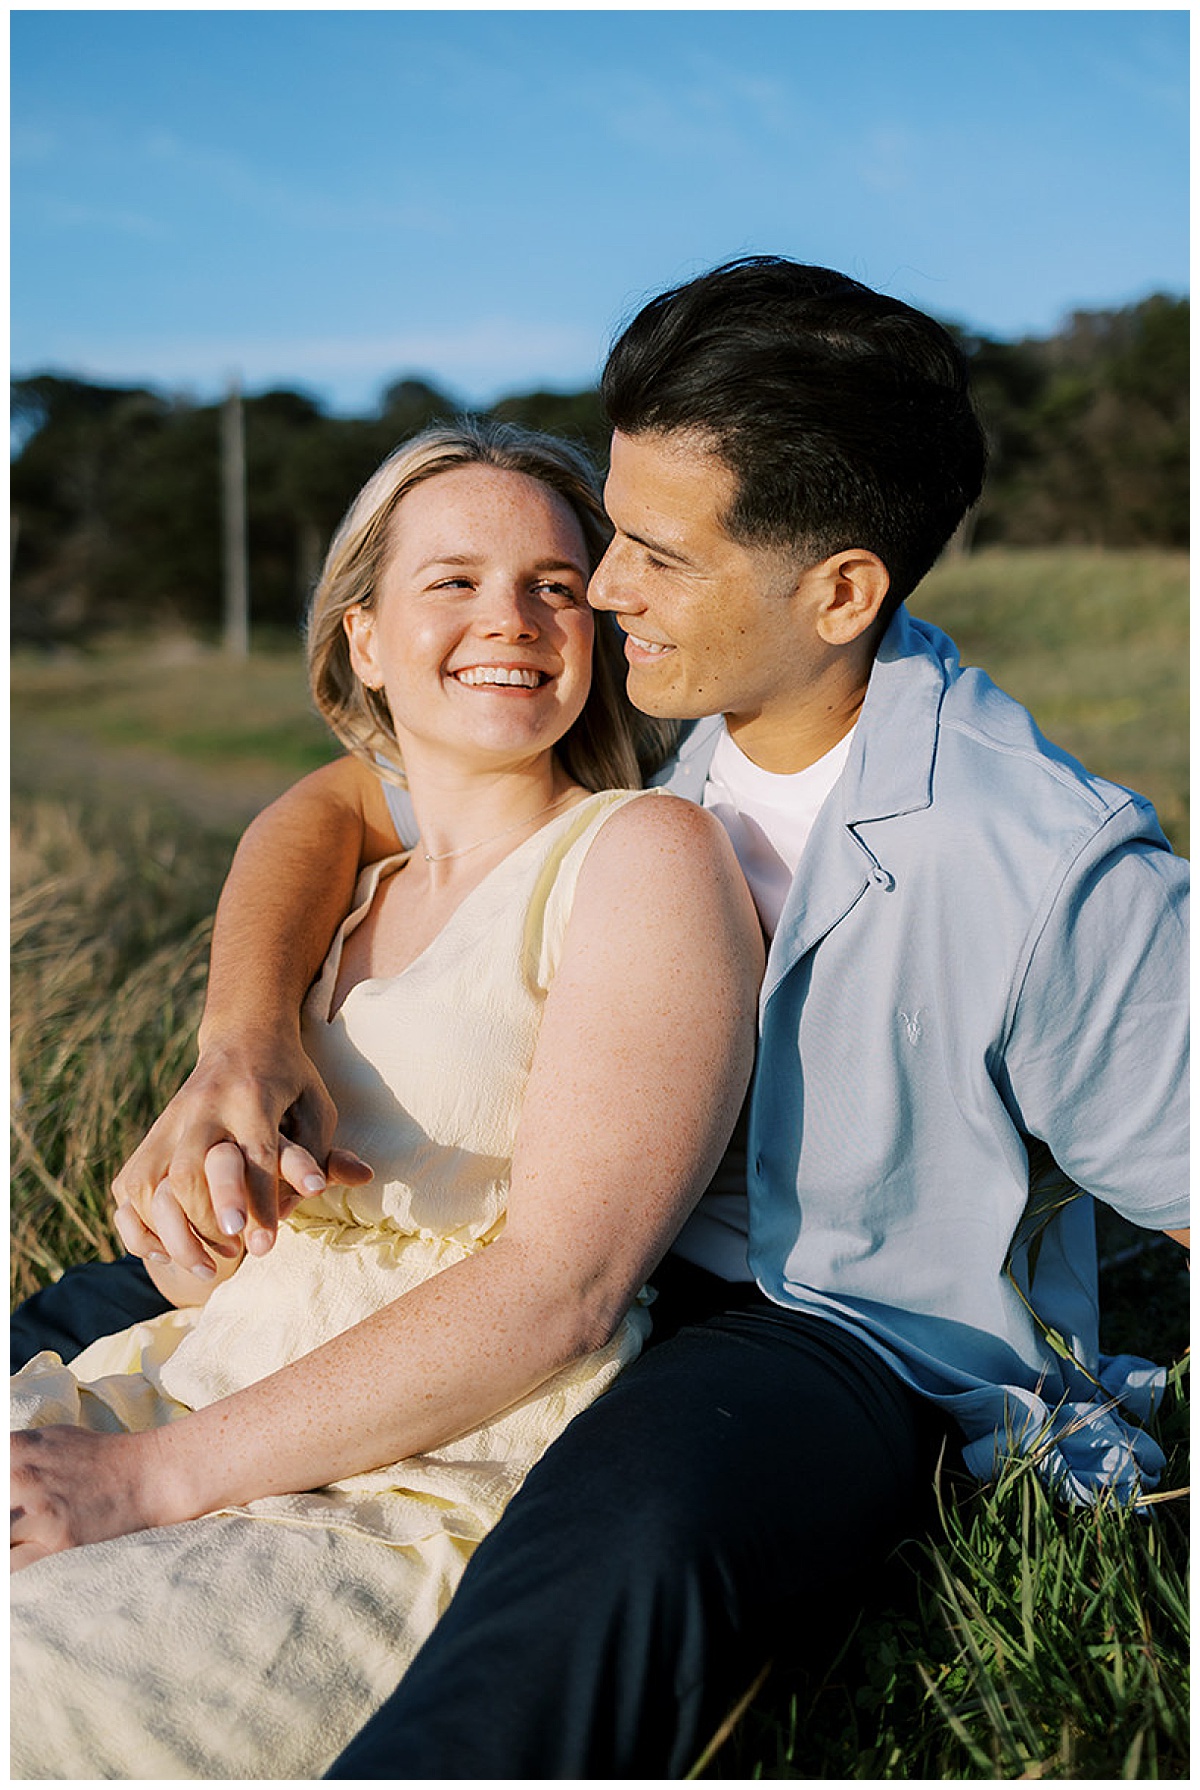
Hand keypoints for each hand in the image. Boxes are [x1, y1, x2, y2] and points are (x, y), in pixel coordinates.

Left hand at [10, 1424, 179, 1570]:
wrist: (148, 1475)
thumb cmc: (96, 1457)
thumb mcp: (44, 1439)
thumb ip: (9, 1457)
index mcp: (11, 1450)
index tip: (1, 1511)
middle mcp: (18, 1479)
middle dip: (0, 1523)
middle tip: (10, 1527)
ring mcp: (37, 1513)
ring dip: (5, 1543)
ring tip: (19, 1540)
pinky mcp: (57, 1545)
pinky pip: (10, 1570)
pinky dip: (11, 1567)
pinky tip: (23, 1557)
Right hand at [110, 1034, 370, 1273]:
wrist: (242, 1035)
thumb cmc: (289, 1080)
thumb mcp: (317, 1104)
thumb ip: (326, 1150)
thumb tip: (347, 1186)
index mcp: (252, 1094)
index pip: (253, 1154)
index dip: (258, 1202)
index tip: (264, 1246)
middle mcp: (203, 1106)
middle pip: (193, 1168)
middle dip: (208, 1218)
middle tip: (235, 1252)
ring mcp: (170, 1120)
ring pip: (153, 1181)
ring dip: (173, 1231)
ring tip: (206, 1265)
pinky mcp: (150, 1136)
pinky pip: (129, 1187)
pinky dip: (139, 1225)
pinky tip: (165, 1250)